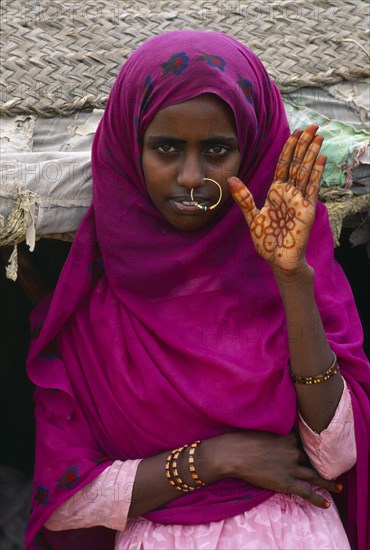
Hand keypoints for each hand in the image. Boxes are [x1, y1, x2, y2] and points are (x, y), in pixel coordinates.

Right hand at [201, 430, 341, 508]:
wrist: (232, 454)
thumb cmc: (240, 440)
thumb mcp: (260, 429)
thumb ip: (272, 433)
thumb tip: (273, 435)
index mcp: (286, 436)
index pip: (303, 440)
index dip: (308, 445)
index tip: (314, 447)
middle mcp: (292, 450)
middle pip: (311, 457)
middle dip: (320, 462)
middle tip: (330, 465)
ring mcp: (291, 467)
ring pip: (315, 475)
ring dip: (328, 480)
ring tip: (338, 485)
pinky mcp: (286, 482)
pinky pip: (307, 492)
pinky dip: (318, 499)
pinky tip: (327, 503)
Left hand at [228, 125, 325, 273]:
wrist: (279, 260)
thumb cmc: (267, 241)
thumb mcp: (252, 217)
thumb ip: (243, 198)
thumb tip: (231, 179)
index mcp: (276, 193)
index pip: (284, 165)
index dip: (289, 149)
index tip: (294, 133)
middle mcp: (289, 193)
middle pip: (297, 163)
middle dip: (303, 145)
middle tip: (311, 125)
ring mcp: (299, 199)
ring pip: (306, 171)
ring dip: (312, 153)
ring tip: (318, 136)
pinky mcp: (307, 209)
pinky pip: (312, 187)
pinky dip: (316, 173)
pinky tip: (321, 159)